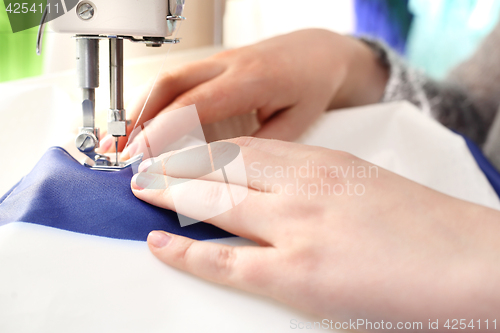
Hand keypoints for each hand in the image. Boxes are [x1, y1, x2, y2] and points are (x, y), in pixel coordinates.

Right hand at [100, 29, 387, 157]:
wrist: (319, 52)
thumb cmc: (312, 86)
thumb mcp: (295, 123)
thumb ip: (258, 147)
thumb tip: (219, 171)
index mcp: (249, 80)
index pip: (192, 105)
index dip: (161, 131)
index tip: (140, 156)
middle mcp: (227, 65)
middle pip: (168, 86)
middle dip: (137, 120)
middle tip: (118, 152)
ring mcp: (218, 61)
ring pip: (167, 79)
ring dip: (139, 109)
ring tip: (119, 140)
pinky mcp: (214, 65)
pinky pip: (177, 80)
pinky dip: (154, 102)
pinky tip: (143, 123)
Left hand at [131, 137, 499, 326]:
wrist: (468, 263)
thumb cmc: (425, 227)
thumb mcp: (362, 183)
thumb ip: (316, 182)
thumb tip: (278, 189)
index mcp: (323, 161)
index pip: (246, 147)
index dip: (206, 150)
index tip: (183, 151)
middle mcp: (302, 187)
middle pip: (222, 169)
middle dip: (178, 167)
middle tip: (148, 167)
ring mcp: (294, 229)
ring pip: (214, 205)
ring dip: (172, 197)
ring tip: (143, 193)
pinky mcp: (296, 275)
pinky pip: (224, 261)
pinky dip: (186, 252)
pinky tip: (160, 245)